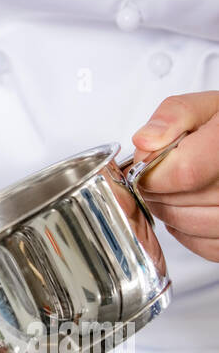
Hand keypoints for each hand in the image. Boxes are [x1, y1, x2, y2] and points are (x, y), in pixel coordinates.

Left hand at [131, 92, 218, 261]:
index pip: (185, 172)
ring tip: (174, 189)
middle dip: (157, 189)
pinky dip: (186, 230)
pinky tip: (190, 207)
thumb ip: (175, 115)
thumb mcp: (208, 107)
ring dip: (168, 210)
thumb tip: (145, 142)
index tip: (146, 166)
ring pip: (189, 226)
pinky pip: (204, 245)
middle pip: (182, 202)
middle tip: (159, 175)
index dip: (154, 173)